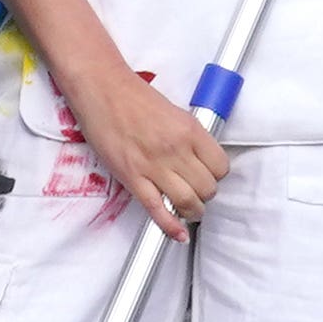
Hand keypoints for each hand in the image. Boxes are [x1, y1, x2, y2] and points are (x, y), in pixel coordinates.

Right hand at [69, 59, 229, 239]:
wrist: (101, 88)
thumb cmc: (133, 96)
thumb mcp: (174, 112)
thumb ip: (189, 137)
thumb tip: (198, 160)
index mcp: (189, 130)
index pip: (221, 166)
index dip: (217, 175)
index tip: (209, 175)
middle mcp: (176, 149)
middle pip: (207, 188)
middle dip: (205, 194)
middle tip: (197, 191)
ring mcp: (153, 165)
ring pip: (188, 201)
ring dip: (192, 210)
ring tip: (188, 209)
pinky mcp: (132, 177)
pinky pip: (157, 209)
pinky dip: (170, 226)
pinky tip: (177, 233)